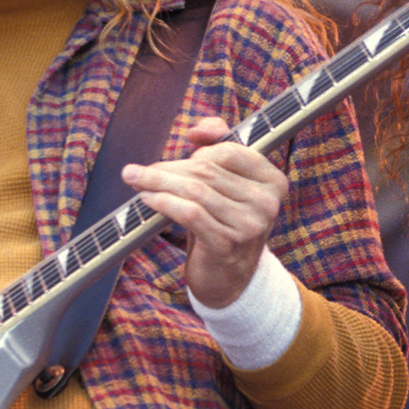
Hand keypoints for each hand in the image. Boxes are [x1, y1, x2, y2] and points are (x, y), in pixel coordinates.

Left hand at [122, 116, 287, 307]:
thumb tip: (198, 130)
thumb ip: (219, 147)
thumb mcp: (229, 185)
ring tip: (136, 180)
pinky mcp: (227, 245)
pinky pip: (189, 214)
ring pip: (195, 190)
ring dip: (158, 183)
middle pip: (207, 170)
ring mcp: (249, 225)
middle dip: (168, 168)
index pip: (230, 151)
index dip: (198, 150)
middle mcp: (267, 202)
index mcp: (273, 181)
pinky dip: (163, 202)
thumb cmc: (225, 223)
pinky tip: (147, 199)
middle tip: (139, 171)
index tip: (176, 152)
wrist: (230, 278)